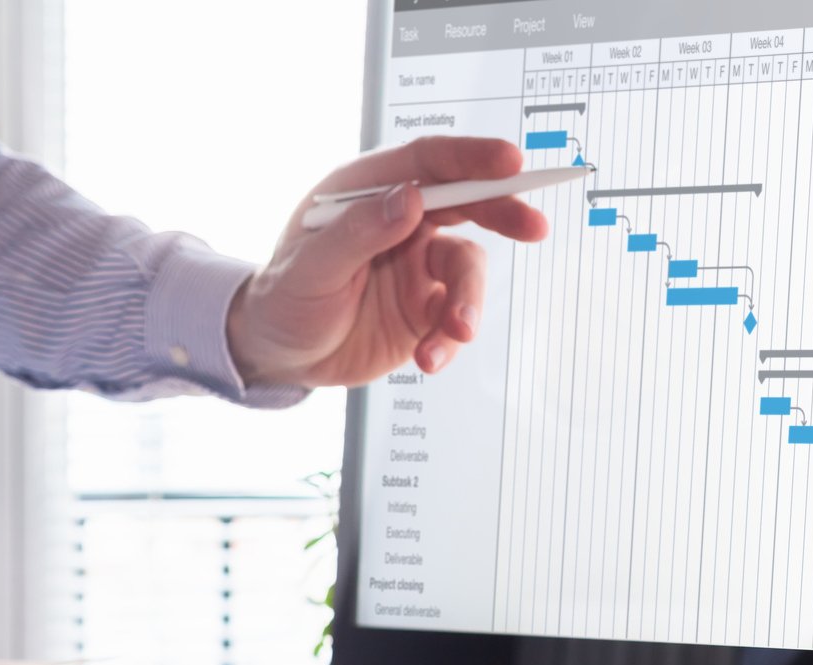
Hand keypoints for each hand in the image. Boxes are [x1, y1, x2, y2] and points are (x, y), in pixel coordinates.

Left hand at [225, 136, 550, 388]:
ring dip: (469, 301)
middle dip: (503, 212)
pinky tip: (429, 358)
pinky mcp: (425, 307)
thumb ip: (358, 232)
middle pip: (466, 202)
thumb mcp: (309, 268)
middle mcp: (400, 221)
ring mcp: (416, 264)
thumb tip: (409, 200)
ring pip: (466, 268)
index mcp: (367, 192)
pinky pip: (456, 316)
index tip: (509, 162)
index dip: (470, 157)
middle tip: (533, 226)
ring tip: (456, 333)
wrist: (279, 355)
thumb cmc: (284, 299)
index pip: (427, 162)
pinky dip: (450, 339)